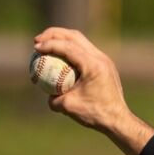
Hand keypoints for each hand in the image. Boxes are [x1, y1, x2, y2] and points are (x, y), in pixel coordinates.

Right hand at [32, 26, 153, 154]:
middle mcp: (100, 57)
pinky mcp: (104, 64)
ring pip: (80, 40)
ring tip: (46, 44)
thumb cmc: (95, 114)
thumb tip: (46, 92)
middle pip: (74, 36)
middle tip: (37, 40)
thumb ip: (53, 99)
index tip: (35, 48)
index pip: (68, 47)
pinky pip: (85, 50)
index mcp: (93, 65)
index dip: (49, 44)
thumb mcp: (69, 107)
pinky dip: (71, 49)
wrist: (118, 120)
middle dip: (53, 34)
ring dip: (62, 39)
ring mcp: (104, 59)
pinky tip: (60, 57)